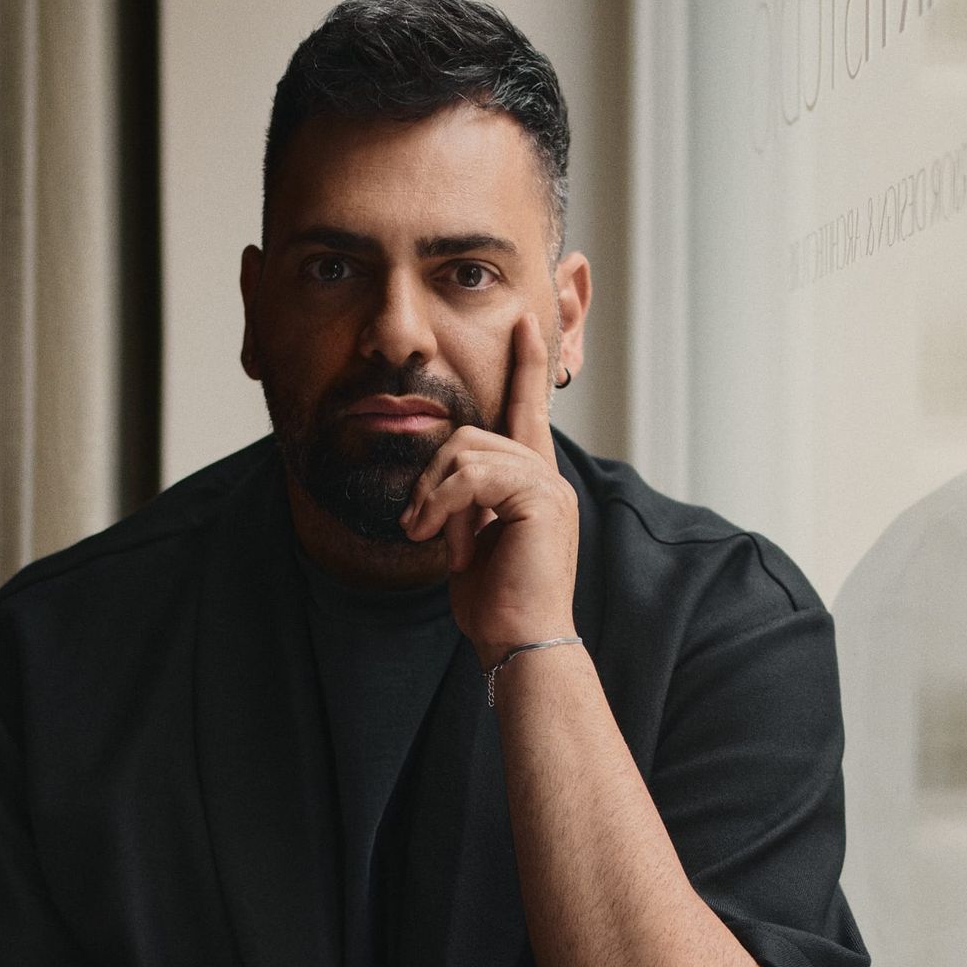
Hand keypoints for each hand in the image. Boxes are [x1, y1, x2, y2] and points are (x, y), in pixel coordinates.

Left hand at [399, 312, 578, 661]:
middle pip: (472, 435)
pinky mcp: (539, 498)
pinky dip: (444, 504)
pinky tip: (441, 538)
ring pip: (467, 451)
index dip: (527, 365)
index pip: (528, 411)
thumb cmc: (495, 606)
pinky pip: (474, 475)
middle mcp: (547, 478)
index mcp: (533, 484)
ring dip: (433, 497)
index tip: (526, 322)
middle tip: (418, 528)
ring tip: (428, 538)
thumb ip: (463, 504)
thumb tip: (436, 485)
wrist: (519, 644)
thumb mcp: (470, 543)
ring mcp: (547, 486)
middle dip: (432, 478)